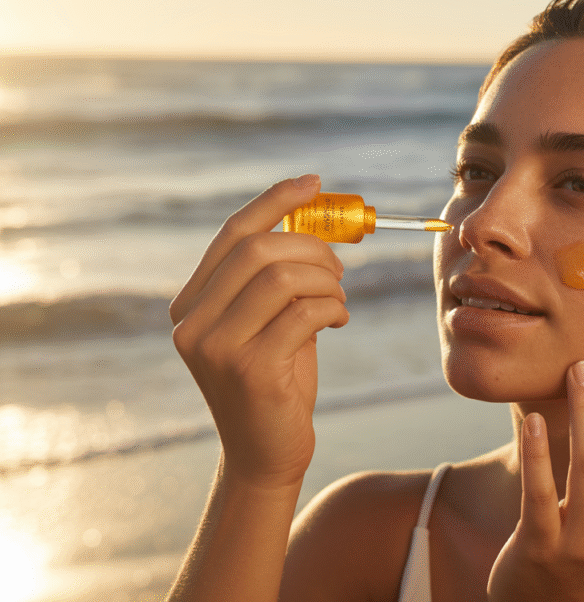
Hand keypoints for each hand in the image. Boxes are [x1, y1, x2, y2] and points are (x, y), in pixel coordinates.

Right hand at [169, 175, 348, 489]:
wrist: (268, 453)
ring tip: (338, 300)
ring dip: (326, 281)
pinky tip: (337, 321)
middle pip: (257, 250)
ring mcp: (215, 347)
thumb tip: (311, 220)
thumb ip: (277, 278)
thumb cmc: (277, 380)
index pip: (233, 234)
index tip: (313, 184)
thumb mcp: (270, 321)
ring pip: (283, 278)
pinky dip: (333, 309)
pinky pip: (304, 313)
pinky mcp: (249, 369)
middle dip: (312, 248)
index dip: (275, 202)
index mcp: (191, 304)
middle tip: (339, 268)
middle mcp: (192, 323)